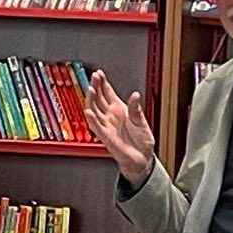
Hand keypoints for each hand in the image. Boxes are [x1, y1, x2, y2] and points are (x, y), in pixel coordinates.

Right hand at [84, 69, 154, 185]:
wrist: (142, 159)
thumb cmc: (141, 141)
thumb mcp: (141, 121)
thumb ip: (136, 108)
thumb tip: (135, 95)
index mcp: (119, 109)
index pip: (107, 93)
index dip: (102, 83)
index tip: (98, 73)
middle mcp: (111, 116)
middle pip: (99, 99)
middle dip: (95, 87)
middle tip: (93, 77)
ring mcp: (107, 126)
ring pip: (95, 110)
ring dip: (92, 100)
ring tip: (90, 90)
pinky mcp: (107, 137)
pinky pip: (97, 127)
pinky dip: (93, 119)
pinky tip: (89, 111)